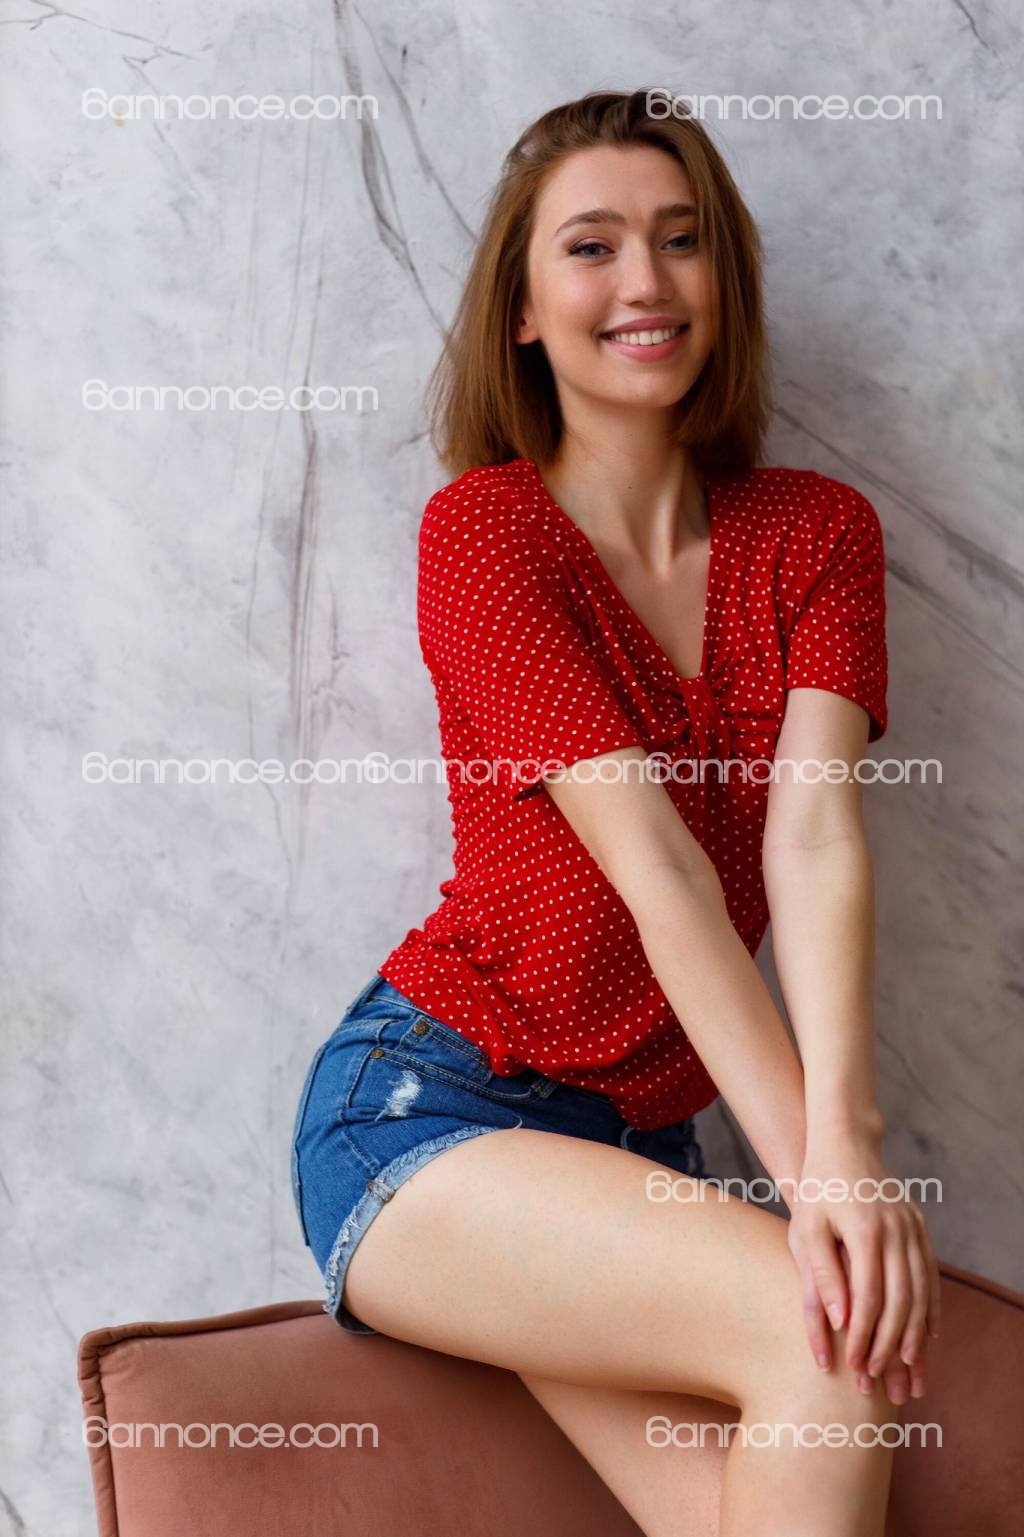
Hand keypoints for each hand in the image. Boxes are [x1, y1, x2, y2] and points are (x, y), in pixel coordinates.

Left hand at [786, 1141, 940, 1405]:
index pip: (868, 1298)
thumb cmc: (818, 1190)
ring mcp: (912, 1227)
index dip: (862, 1337)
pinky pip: (931, 1276)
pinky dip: (931, 1309)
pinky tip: (928, 1336)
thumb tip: (840, 1323)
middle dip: (888, 1346)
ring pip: (921, 1293)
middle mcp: (895, 1230)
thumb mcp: (806, 1229)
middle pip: (900, 1302)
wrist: (845, 1143)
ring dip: (915, 1335)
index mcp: (864, 1230)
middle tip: (876, 1379)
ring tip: (907, 1370)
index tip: (852, 1367)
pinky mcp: (920, 1227)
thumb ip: (821, 1276)